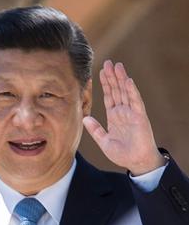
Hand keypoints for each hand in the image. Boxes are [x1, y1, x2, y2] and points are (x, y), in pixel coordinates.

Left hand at [83, 60, 164, 175]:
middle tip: (108, 62)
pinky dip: (131, 91)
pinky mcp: (139, 117)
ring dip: (121, 79)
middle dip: (112, 77)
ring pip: (125, 92)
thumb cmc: (122, 153)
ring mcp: (132, 113)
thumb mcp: (103, 141)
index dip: (105, 84)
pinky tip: (127, 81)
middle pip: (117, 90)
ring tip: (117, 66)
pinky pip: (135, 102)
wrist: (135, 162)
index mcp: (114, 117)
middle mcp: (123, 112)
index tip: (100, 72)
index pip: (109, 96)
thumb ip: (95, 129)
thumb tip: (84, 118)